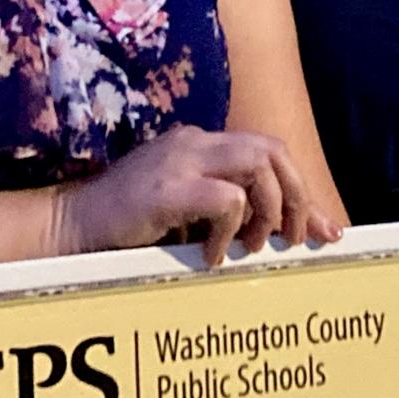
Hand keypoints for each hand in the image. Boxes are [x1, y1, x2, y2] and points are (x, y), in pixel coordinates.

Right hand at [55, 125, 343, 266]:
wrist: (72, 225)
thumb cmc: (127, 224)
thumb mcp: (186, 208)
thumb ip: (227, 209)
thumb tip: (279, 234)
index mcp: (200, 143)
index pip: (267, 151)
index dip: (301, 188)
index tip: (326, 229)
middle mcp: (194, 142)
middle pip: (272, 149)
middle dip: (297, 196)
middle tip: (294, 240)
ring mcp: (180, 161)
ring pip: (257, 164)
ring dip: (268, 210)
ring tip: (252, 246)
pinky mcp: (168, 189)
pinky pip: (225, 199)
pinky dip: (230, 230)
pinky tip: (211, 255)